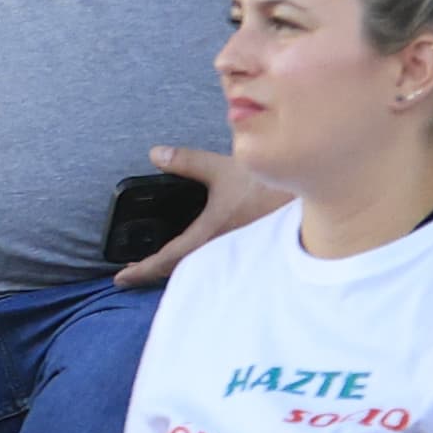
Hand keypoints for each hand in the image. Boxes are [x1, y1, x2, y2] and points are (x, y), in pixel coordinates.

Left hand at [116, 143, 276, 286]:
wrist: (312, 196)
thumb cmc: (270, 185)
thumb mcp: (223, 168)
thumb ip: (187, 162)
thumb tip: (155, 154)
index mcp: (210, 235)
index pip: (167, 260)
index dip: (141, 270)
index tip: (120, 278)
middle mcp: (222, 252)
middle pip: (180, 270)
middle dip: (155, 271)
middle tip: (133, 270)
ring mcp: (237, 255)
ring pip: (199, 267)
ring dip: (176, 266)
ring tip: (159, 260)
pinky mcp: (250, 251)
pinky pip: (217, 261)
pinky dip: (198, 259)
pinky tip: (197, 250)